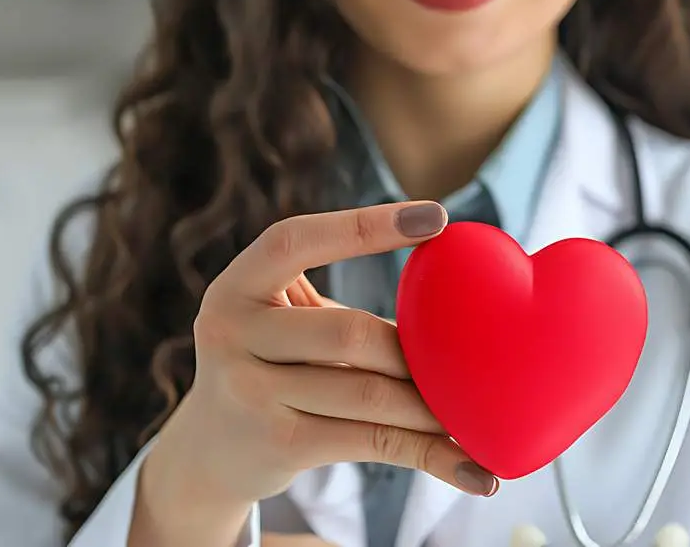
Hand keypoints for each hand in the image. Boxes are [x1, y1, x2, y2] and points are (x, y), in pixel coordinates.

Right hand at [131, 201, 497, 546]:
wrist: (208, 452)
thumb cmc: (274, 365)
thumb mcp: (281, 321)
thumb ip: (334, 306)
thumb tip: (451, 297)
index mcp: (237, 286)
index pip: (296, 241)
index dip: (364, 227)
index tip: (435, 217)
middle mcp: (232, 334)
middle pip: (350, 333)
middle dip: (416, 350)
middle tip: (467, 357)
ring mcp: (250, 393)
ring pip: (370, 395)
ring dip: (434, 404)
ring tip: (481, 406)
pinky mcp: (278, 445)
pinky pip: (373, 442)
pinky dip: (432, 456)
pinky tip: (477, 471)